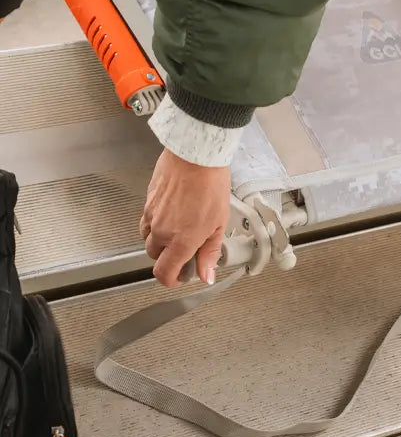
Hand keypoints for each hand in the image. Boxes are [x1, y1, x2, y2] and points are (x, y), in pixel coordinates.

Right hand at [140, 150, 229, 287]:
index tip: (180, 278)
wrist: (195, 156)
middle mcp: (162, 231)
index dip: (171, 280)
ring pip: (148, 239)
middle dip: (168, 258)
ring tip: (180, 230)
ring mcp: (151, 215)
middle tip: (187, 250)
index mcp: (181, 241)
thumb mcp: (219, 224)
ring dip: (161, 241)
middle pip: (155, 257)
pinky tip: (173, 214)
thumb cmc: (211, 186)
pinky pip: (147, 221)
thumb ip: (210, 252)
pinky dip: (156, 224)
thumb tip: (206, 274)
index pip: (164, 273)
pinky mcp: (147, 201)